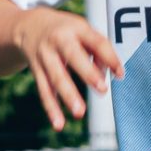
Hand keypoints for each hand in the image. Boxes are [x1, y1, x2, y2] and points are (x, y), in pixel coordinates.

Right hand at [12, 9, 124, 130]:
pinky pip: (44, 90)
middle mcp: (59, 40)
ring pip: (56, 77)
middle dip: (88, 73)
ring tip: (79, 113)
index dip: (110, 58)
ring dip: (68, 95)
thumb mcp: (83, 31)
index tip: (121, 74)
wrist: (29, 26)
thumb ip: (98, 49)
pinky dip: (51, 108)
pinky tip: (58, 124)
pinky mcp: (37, 70)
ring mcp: (45, 56)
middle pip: (73, 57)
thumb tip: (107, 74)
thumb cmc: (66, 31)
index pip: (96, 42)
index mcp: (76, 28)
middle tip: (102, 89)